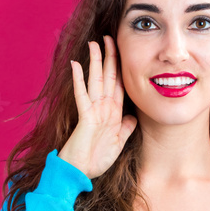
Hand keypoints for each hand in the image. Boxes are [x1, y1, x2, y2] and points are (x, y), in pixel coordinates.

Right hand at [59, 35, 137, 178]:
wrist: (80, 173)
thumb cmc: (96, 160)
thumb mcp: (118, 143)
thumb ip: (126, 129)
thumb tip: (134, 118)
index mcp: (113, 113)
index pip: (119, 85)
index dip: (121, 69)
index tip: (123, 53)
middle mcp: (103, 108)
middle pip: (108, 77)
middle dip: (110, 58)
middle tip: (109, 38)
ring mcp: (93, 111)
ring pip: (95, 81)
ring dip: (95, 62)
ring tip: (94, 44)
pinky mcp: (84, 117)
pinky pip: (82, 95)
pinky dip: (79, 80)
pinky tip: (76, 65)